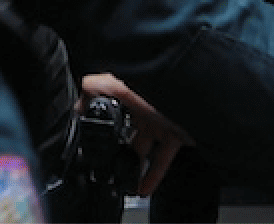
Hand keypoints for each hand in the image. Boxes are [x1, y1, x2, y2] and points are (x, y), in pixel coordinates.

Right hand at [79, 74, 191, 196]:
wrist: (196, 97)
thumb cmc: (159, 85)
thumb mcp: (119, 84)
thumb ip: (95, 88)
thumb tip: (77, 100)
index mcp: (129, 91)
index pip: (107, 103)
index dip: (96, 115)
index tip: (87, 132)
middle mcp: (143, 106)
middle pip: (123, 129)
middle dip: (114, 146)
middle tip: (104, 162)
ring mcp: (159, 122)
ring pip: (141, 148)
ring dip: (131, 165)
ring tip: (120, 180)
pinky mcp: (174, 136)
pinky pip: (160, 161)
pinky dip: (151, 177)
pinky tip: (142, 188)